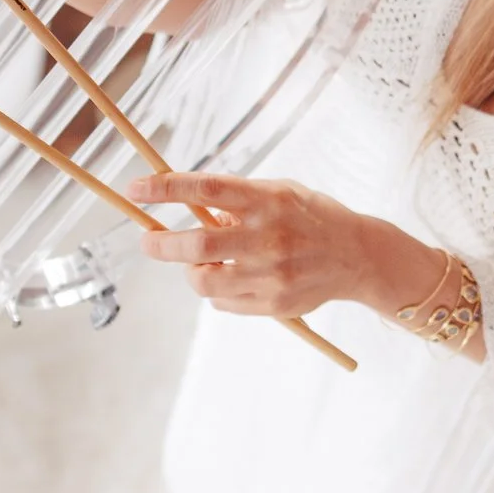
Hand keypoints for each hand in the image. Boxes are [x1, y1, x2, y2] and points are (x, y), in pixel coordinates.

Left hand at [128, 171, 380, 317]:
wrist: (358, 256)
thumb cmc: (312, 217)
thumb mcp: (279, 193)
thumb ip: (237, 200)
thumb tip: (189, 211)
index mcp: (267, 200)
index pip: (206, 190)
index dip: (165, 189)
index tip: (136, 189)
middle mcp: (267, 237)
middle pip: (197, 243)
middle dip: (161, 244)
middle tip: (148, 242)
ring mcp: (270, 274)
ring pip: (204, 280)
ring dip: (190, 272)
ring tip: (198, 263)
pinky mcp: (274, 304)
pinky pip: (223, 303)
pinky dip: (216, 291)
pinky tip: (233, 278)